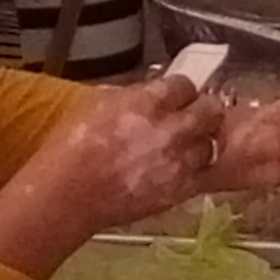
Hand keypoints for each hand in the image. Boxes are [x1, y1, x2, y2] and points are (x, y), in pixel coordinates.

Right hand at [19, 75, 228, 231]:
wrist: (68, 195)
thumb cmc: (71, 147)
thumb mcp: (97, 104)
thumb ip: (131, 96)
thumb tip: (148, 94)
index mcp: (148, 102)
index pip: (185, 84)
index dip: (181, 89)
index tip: (176, 94)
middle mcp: (171, 129)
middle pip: (211, 110)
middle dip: (205, 109)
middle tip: (194, 114)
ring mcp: (179, 162)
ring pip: (211, 144)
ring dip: (201, 141)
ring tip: (188, 144)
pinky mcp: (178, 191)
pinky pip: (201, 175)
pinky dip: (195, 170)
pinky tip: (180, 169)